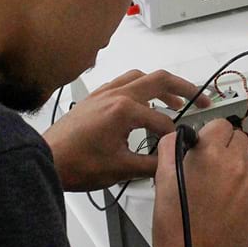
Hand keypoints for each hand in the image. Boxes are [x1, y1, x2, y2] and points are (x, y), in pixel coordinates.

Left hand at [44, 69, 210, 191]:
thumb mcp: (121, 169)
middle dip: (184, 89)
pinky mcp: (94, 98)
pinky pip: (123, 82)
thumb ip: (153, 164)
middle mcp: (115, 95)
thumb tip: (172, 162)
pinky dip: (140, 87)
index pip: (163, 121)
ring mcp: (103, 93)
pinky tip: (142, 102)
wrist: (46, 159)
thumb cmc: (76, 164)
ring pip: (140, 77)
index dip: (175, 137)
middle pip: (159, 80)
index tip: (181, 148)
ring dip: (161, 86)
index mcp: (124, 110)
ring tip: (175, 100)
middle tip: (201, 99)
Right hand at [151, 119, 247, 246]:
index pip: (220, 125)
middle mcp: (234, 165)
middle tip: (221, 161)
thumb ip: (170, 148)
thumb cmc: (176, 226)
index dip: (212, 134)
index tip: (209, 143)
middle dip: (230, 145)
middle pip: (241, 137)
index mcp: (207, 155)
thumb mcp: (162, 180)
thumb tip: (180, 136)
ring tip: (244, 162)